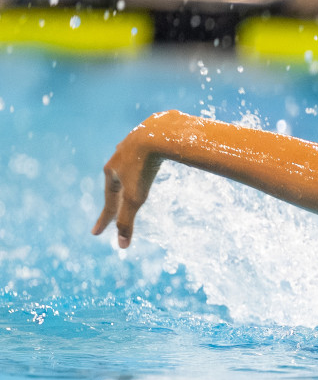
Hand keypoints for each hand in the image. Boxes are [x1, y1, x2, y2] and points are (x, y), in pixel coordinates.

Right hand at [92, 112, 175, 247]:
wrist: (159, 133)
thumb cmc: (144, 167)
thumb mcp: (135, 197)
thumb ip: (127, 221)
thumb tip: (121, 246)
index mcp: (111, 171)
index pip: (108, 202)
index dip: (105, 219)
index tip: (95, 234)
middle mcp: (118, 156)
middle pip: (116, 182)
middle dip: (114, 197)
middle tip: (112, 208)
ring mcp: (132, 145)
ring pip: (129, 165)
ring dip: (127, 175)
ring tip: (127, 180)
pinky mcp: (148, 137)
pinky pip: (145, 152)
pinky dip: (143, 160)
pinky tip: (147, 158)